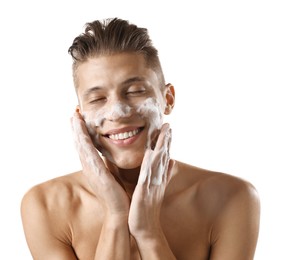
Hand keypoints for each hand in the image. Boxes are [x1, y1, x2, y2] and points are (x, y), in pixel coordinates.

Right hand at [71, 111, 129, 217]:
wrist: (120, 211)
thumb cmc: (117, 193)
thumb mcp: (110, 174)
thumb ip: (108, 163)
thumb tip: (111, 152)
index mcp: (93, 166)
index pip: (85, 145)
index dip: (81, 131)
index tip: (80, 117)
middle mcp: (89, 166)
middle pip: (79, 143)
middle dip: (76, 127)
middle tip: (74, 111)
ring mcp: (90, 170)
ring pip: (81, 145)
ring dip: (77, 130)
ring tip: (74, 115)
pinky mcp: (96, 173)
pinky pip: (88, 153)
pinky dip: (83, 140)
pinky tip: (81, 130)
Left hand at [128, 123, 174, 237]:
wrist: (145, 228)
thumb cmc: (148, 208)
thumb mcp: (156, 189)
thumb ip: (164, 175)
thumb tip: (172, 161)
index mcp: (158, 178)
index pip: (164, 157)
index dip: (167, 143)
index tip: (168, 129)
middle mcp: (158, 179)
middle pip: (164, 156)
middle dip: (166, 140)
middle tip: (168, 125)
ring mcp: (152, 184)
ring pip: (158, 161)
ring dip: (162, 147)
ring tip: (165, 132)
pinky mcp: (144, 191)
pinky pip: (147, 174)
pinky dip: (150, 162)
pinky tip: (151, 151)